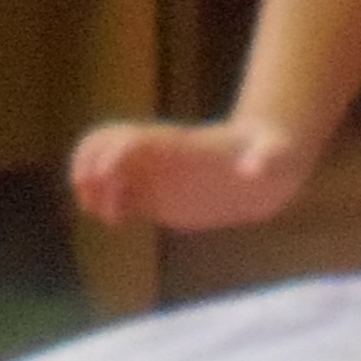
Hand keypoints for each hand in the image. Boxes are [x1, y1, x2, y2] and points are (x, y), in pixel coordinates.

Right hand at [65, 119, 308, 233]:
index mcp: (179, 147)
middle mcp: (158, 156)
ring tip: (103, 213)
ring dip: (90, 187)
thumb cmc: (271, 156)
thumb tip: (254, 171)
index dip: (111, 155)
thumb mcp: (273, 158)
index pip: (129, 140)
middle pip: (102, 145)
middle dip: (86, 166)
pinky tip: (116, 220)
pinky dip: (105, 205)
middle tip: (92, 199)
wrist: (268, 165)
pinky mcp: (156, 195)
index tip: (106, 179)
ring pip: (104, 169)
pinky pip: (118, 194)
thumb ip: (263, 161)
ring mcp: (155, 174)